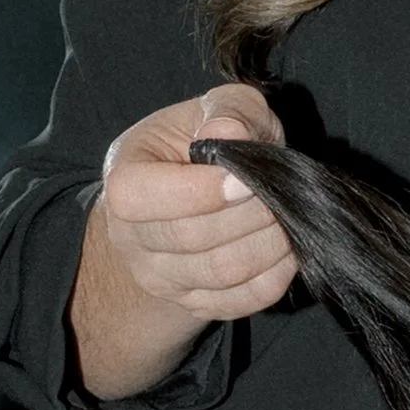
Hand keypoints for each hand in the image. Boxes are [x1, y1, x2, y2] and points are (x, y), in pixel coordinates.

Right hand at [68, 84, 295, 398]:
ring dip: (268, 244)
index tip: (244, 179)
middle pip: (188, 238)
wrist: (190, 191)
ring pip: (220, 273)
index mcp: (122, 178)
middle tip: (278, 193)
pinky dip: (275, 275)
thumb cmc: (203, 142)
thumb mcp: (217, 108)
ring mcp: (159, 276)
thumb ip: (227, 110)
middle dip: (248, 215)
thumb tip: (228, 133)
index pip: (136, 197)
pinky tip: (286, 247)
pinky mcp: (193, 302)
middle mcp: (129, 236)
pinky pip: (241, 301)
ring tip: (288, 215)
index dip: (196, 192)